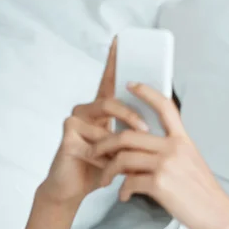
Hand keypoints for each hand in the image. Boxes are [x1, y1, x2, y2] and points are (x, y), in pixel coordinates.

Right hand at [37, 39, 148, 209]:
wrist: (74, 189)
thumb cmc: (101, 166)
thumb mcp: (123, 147)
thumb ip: (135, 131)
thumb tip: (159, 122)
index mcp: (102, 109)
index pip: (109, 81)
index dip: (114, 60)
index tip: (120, 40)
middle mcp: (87, 109)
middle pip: (112, 101)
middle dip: (132, 117)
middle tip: (146, 131)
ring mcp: (75, 119)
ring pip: (106, 123)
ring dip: (119, 144)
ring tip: (125, 159)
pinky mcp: (68, 133)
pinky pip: (96, 140)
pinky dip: (105, 157)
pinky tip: (102, 169)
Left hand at [91, 82, 228, 228]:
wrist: (219, 216)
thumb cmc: (204, 194)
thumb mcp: (192, 164)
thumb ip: (170, 154)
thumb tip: (140, 155)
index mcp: (183, 141)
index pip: (165, 107)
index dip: (147, 93)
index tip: (131, 86)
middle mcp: (174, 148)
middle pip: (129, 135)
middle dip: (105, 143)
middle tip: (95, 151)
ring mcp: (166, 164)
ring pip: (123, 158)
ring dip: (108, 170)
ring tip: (105, 180)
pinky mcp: (159, 183)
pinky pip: (129, 181)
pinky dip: (122, 190)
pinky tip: (124, 196)